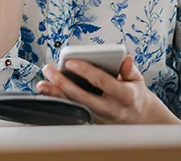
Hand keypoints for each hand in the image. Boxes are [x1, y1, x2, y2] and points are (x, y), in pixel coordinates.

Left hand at [36, 55, 180, 124]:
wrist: (138, 117)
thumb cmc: (133, 92)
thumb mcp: (137, 79)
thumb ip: (129, 69)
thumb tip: (125, 58)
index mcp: (124, 96)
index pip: (102, 81)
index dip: (85, 71)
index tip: (70, 62)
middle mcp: (110, 109)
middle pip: (83, 97)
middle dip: (64, 83)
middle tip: (49, 70)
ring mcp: (100, 118)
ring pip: (75, 106)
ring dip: (56, 96)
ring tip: (41, 84)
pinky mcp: (91, 121)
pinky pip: (73, 110)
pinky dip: (59, 102)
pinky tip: (47, 93)